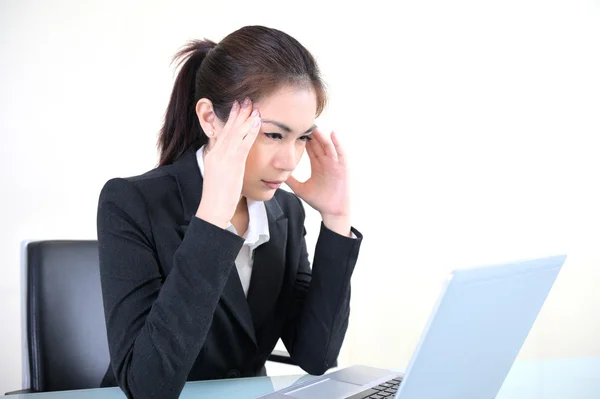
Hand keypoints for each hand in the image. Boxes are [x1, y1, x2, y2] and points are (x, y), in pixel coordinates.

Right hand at [196, 99, 260, 228]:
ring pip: (235, 132)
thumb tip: (229, 162)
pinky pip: (243, 143)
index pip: (221, 133)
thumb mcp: (218, 177)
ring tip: (254, 105)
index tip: (236, 107)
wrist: (212, 209)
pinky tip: (256, 122)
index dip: (230, 119)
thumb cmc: (217, 198)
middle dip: (238, 113)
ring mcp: (224, 157)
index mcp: (212, 155)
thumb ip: (223, 166)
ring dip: (246, 118)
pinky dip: (250, 130)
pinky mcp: (232, 163)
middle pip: (228, 128)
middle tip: (246, 99)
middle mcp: (216, 153)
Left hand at [286, 128, 350, 235]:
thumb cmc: (319, 200)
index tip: (293, 129)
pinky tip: (332, 134)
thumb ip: (290, 180)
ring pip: (327, 146)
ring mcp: (335, 163)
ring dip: (322, 136)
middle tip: (302, 121)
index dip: (302, 138)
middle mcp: (326, 161)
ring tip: (314, 127)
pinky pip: (340, 153)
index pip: (309, 147)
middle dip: (311, 133)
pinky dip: (337, 144)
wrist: (332, 211)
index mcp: (317, 164)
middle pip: (318, 143)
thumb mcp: (300, 188)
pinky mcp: (342, 168)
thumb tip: (275, 174)